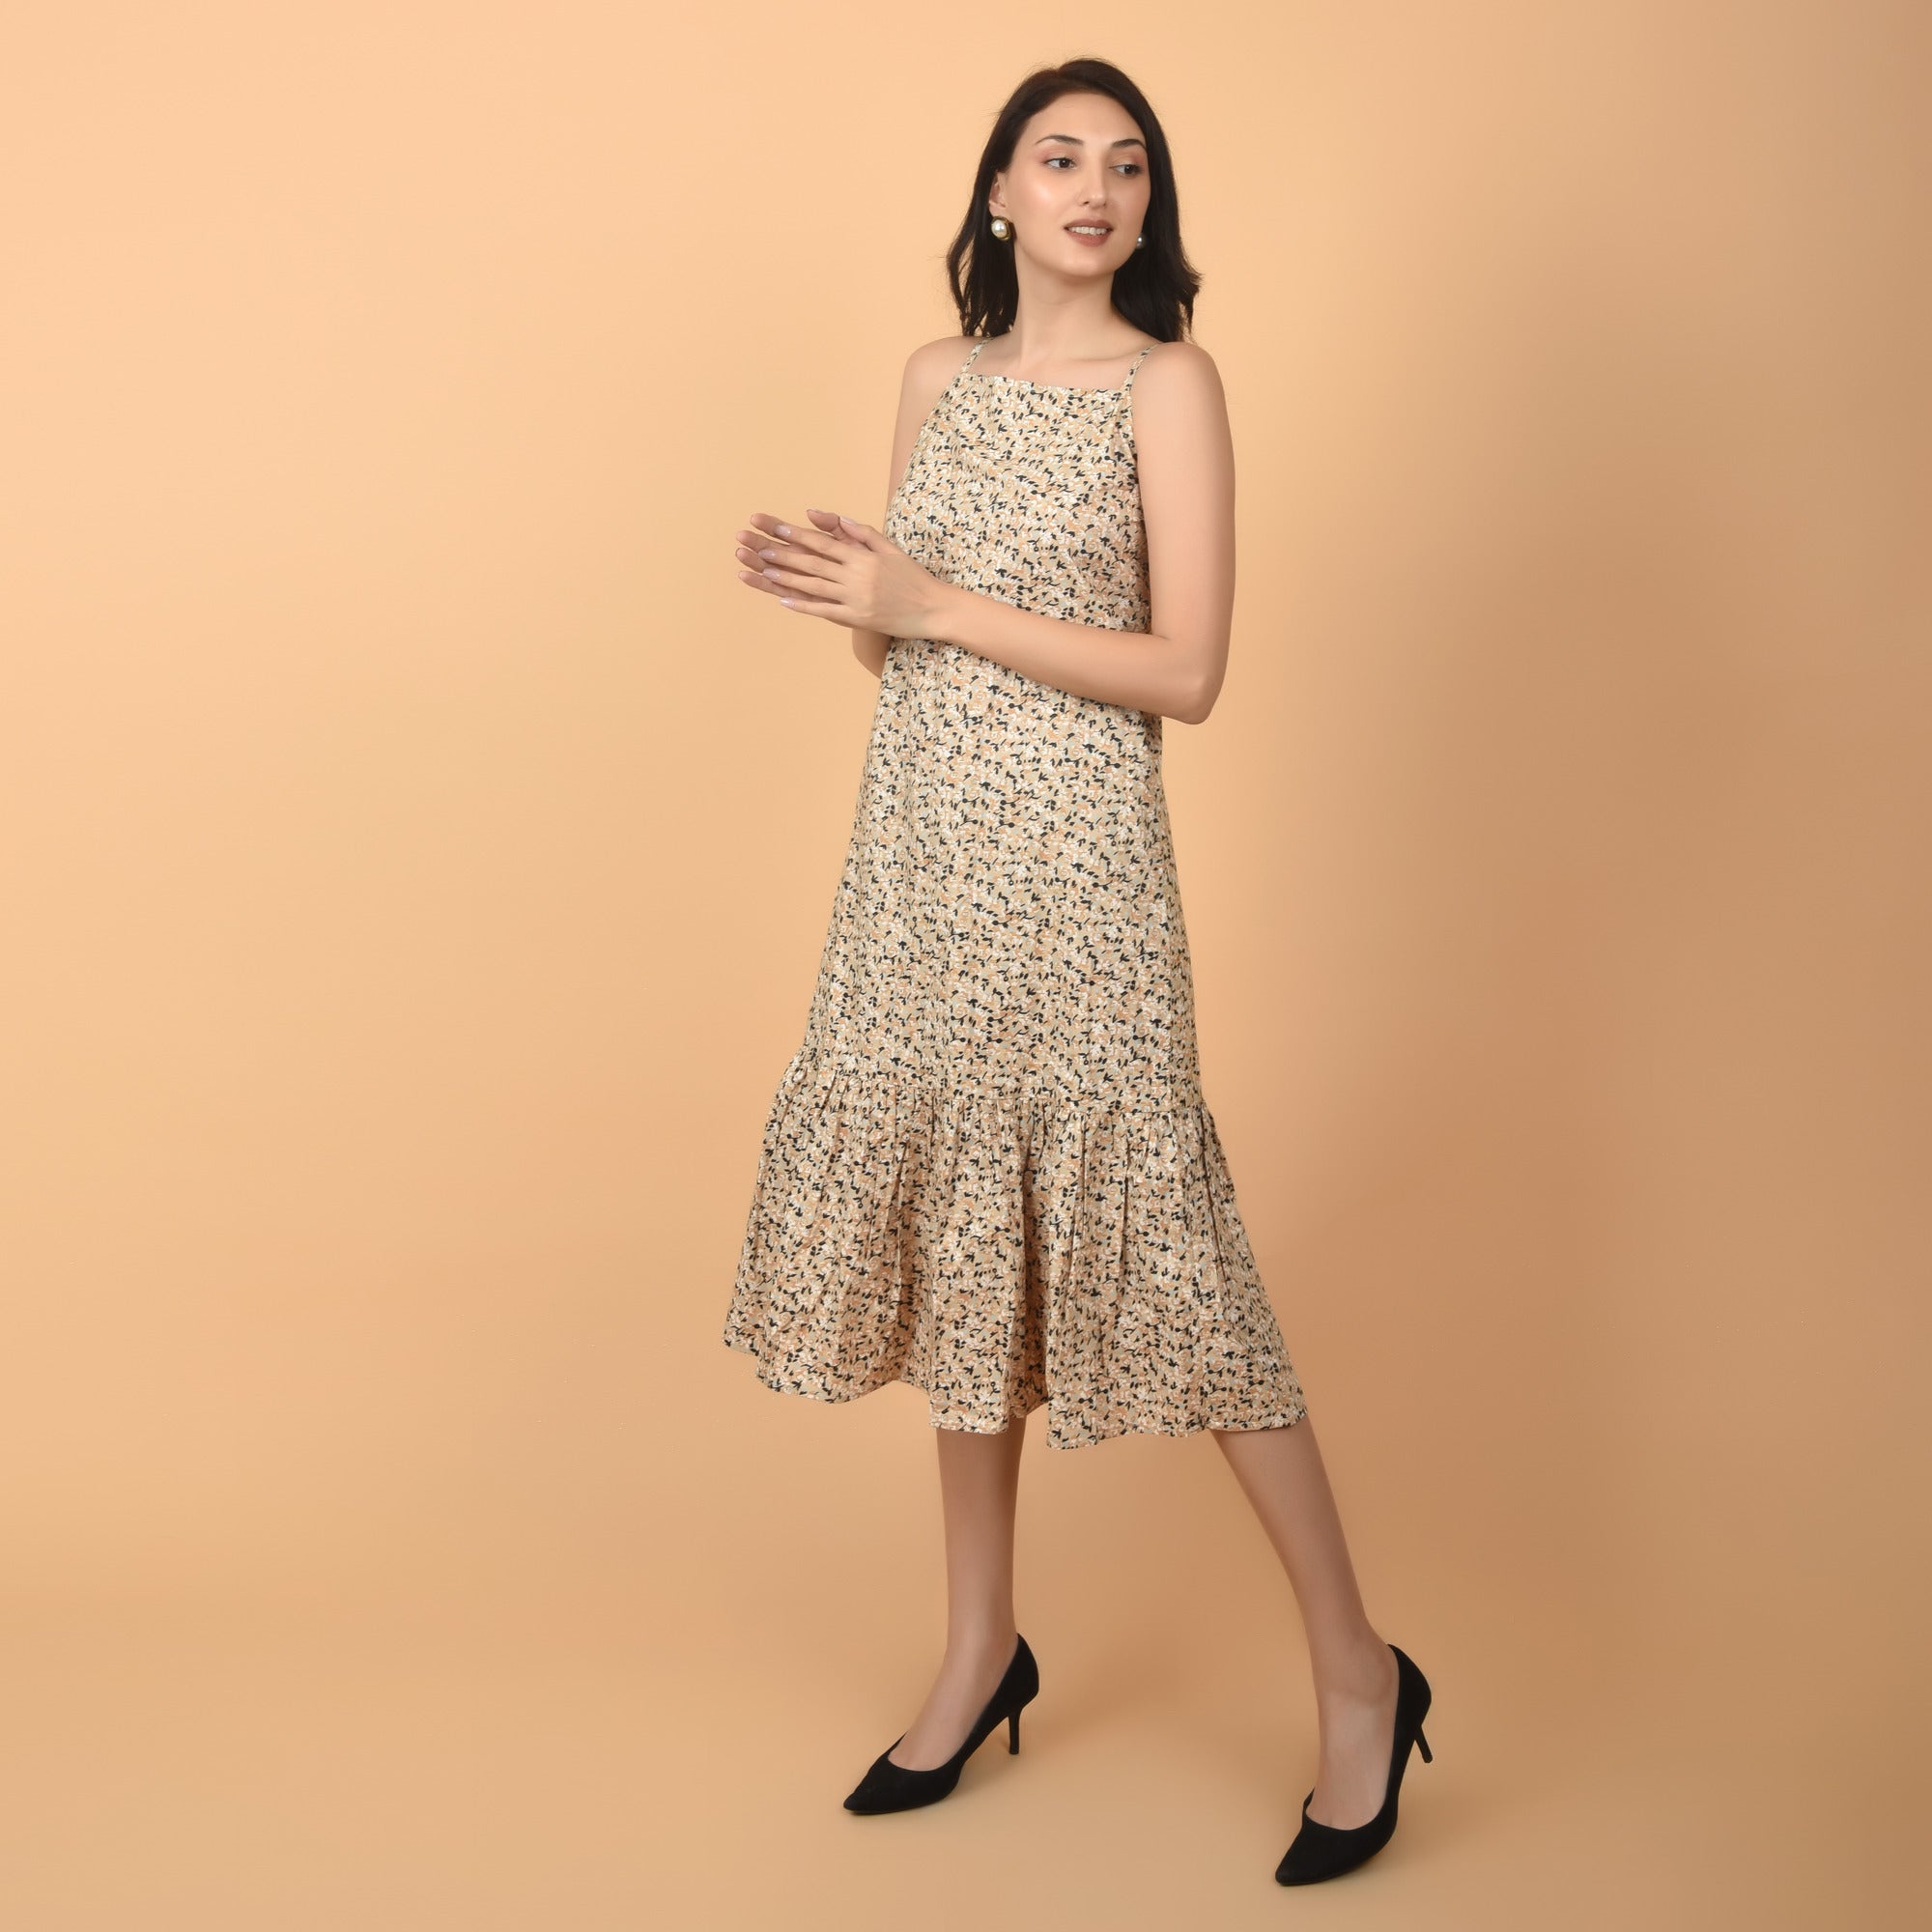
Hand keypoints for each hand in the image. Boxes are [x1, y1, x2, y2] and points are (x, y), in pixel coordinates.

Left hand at [733, 507, 945, 637]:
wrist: (934, 609)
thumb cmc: (912, 577)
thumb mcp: (890, 549)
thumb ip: (862, 534)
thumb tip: (836, 518)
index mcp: (863, 557)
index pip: (823, 543)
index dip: (797, 535)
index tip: (775, 527)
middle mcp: (856, 577)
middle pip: (812, 563)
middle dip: (781, 554)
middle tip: (756, 546)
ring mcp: (855, 599)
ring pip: (813, 587)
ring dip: (785, 578)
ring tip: (761, 570)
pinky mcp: (858, 619)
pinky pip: (825, 612)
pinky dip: (803, 606)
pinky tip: (783, 600)